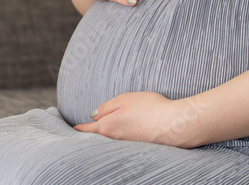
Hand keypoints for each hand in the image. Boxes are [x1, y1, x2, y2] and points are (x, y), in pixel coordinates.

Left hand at [72, 91, 200, 147]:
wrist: (175, 124)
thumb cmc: (150, 108)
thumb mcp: (124, 99)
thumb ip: (106, 107)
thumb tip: (94, 115)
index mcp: (108, 127)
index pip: (87, 130)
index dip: (79, 128)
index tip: (73, 128)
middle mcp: (115, 140)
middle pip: (99, 137)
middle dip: (92, 133)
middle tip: (86, 129)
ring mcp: (127, 146)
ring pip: (112, 140)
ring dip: (108, 134)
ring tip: (105, 128)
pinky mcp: (139, 148)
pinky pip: (124, 142)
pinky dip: (121, 137)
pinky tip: (128, 130)